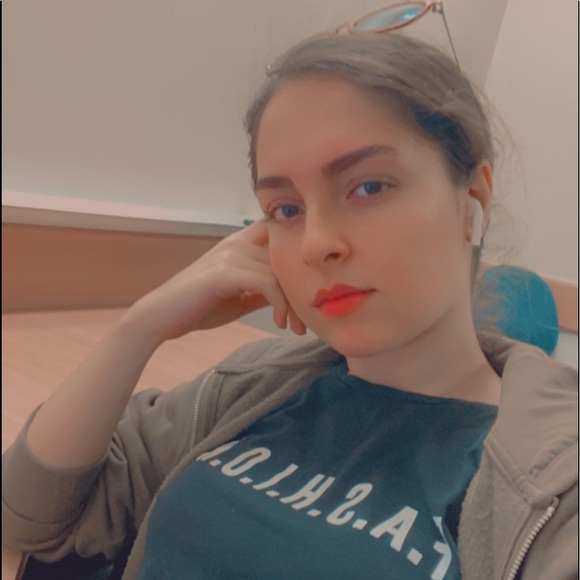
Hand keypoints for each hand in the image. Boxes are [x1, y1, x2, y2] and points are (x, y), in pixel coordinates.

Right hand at [122, 220, 306, 343]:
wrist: (160, 318)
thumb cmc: (198, 307)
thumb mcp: (239, 296)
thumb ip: (263, 288)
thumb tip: (290, 293)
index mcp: (240, 243)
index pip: (280, 233)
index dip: (296, 254)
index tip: (306, 288)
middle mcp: (237, 242)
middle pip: (285, 258)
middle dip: (300, 290)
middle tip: (304, 321)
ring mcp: (230, 254)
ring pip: (280, 272)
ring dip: (293, 303)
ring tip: (294, 327)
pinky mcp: (225, 272)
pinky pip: (267, 283)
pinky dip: (280, 304)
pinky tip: (278, 322)